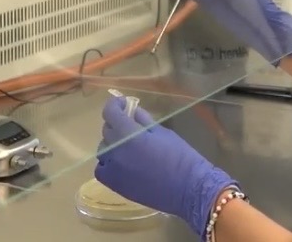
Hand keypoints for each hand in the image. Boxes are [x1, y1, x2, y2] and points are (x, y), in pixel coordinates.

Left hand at [95, 96, 235, 234]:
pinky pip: (102, 170)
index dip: (115, 104)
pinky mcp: (116, 186)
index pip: (110, 113)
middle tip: (130, 124)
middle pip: (107, 131)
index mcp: (128, 135)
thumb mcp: (163, 133)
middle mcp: (116, 151)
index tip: (123, 103)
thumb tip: (132, 111)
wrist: (189, 188)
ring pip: (103, 150)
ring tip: (127, 145)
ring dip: (112, 143)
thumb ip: (144, 121)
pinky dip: (108, 163)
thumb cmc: (180, 157)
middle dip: (117, 123)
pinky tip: (121, 163)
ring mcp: (114, 170)